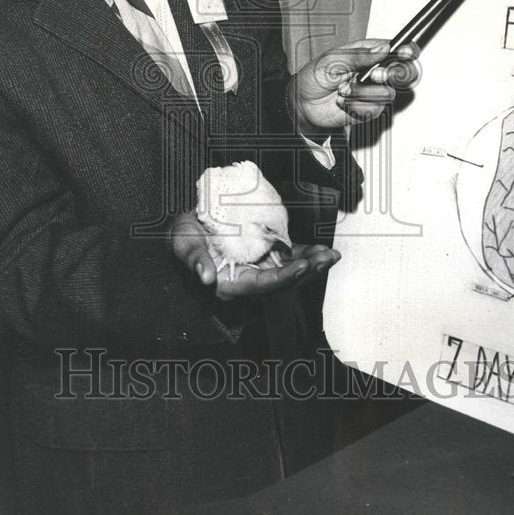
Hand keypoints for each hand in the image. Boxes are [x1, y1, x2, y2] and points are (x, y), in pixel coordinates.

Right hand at [170, 212, 340, 299]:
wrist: (188, 228)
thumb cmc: (184, 237)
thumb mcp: (182, 244)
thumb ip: (193, 259)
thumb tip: (205, 277)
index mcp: (230, 284)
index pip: (261, 286)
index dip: (282, 279)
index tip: (301, 267)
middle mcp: (248, 280)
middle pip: (282, 282)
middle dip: (307, 272)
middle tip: (326, 258)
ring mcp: (258, 267)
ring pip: (290, 271)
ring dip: (312, 265)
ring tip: (331, 255)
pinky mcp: (265, 255)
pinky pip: (289, 258)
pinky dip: (305, 254)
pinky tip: (321, 250)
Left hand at [290, 38, 420, 133]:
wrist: (303, 103)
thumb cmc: (315, 76)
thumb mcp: (333, 59)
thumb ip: (360, 55)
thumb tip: (384, 48)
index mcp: (370, 53)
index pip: (397, 50)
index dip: (407, 51)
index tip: (406, 53)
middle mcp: (376, 72)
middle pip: (404, 73)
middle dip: (392, 75)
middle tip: (375, 75)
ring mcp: (374, 92)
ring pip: (388, 94)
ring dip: (363, 93)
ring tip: (343, 90)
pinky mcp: (369, 110)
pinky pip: (374, 110)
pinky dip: (356, 106)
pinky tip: (343, 102)